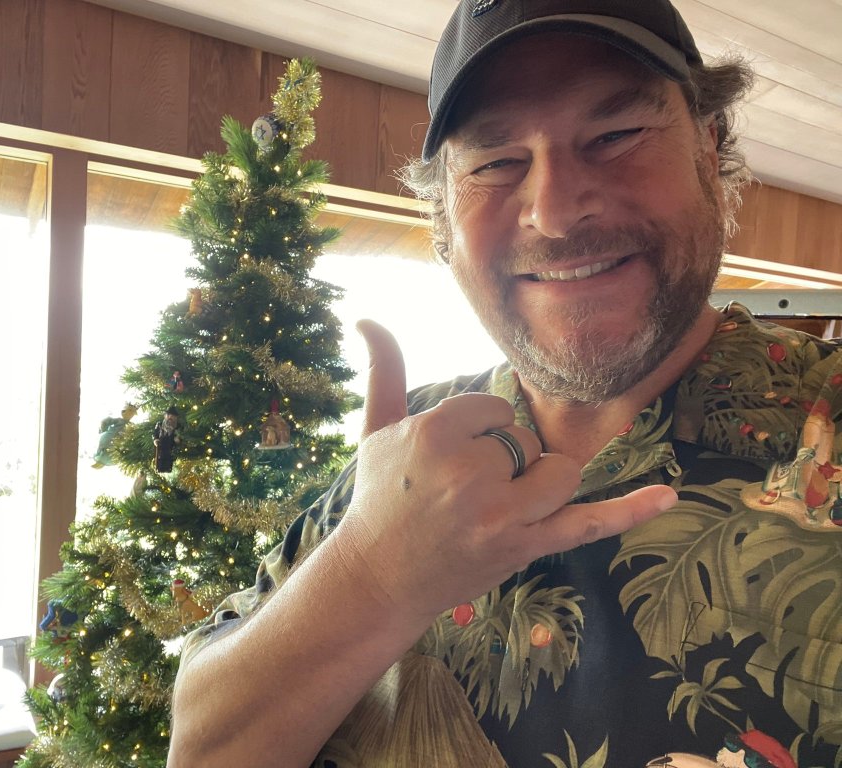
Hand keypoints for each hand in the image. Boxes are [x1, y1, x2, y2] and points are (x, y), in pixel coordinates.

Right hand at [335, 320, 676, 625]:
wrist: (378, 578)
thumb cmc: (378, 499)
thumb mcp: (374, 431)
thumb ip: (383, 371)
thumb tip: (365, 317)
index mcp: (434, 434)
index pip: (494, 408)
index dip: (477, 432)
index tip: (448, 463)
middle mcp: (470, 472)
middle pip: (525, 439)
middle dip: (501, 461)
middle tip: (460, 494)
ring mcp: (500, 514)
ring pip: (558, 471)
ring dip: (537, 482)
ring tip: (497, 504)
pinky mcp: (523, 548)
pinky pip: (587, 523)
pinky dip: (629, 510)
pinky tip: (669, 495)